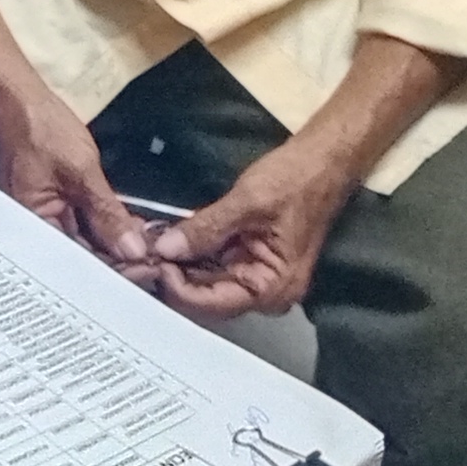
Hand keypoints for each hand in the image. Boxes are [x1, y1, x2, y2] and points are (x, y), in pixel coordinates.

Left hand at [145, 139, 356, 317]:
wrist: (325, 160)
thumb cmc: (296, 180)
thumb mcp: (248, 202)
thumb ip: (206, 228)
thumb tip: (166, 248)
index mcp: (273, 288)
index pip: (212, 304)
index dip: (176, 287)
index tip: (151, 260)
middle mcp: (266, 292)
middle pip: (206, 298)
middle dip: (173, 276)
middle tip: (141, 251)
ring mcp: (257, 276)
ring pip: (206, 282)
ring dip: (179, 265)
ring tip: (150, 243)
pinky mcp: (249, 258)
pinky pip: (214, 264)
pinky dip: (192, 253)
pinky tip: (169, 238)